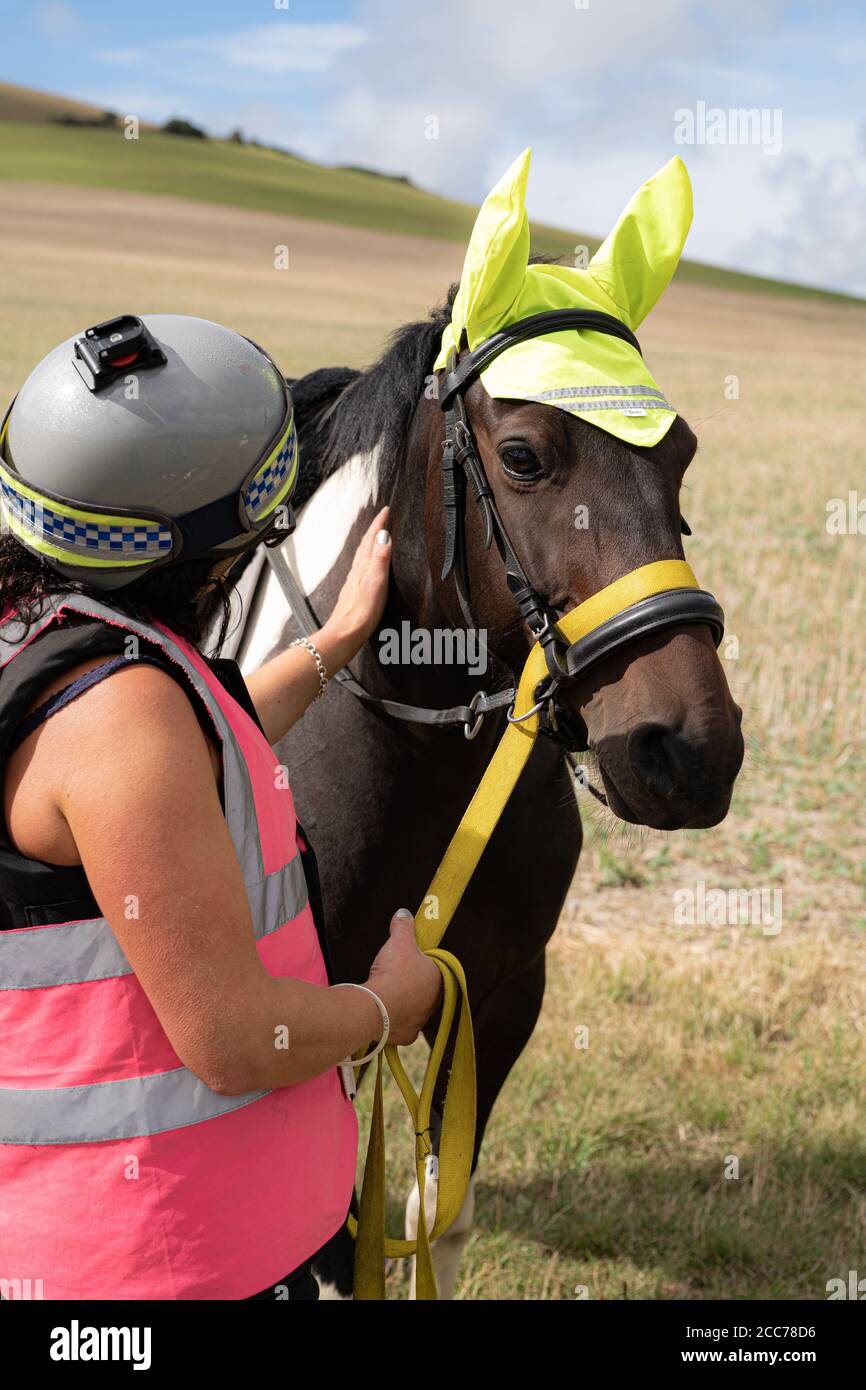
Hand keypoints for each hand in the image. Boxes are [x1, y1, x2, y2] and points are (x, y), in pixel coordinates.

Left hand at [319, 507, 391, 667]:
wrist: (344, 634)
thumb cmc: (360, 613)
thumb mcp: (376, 583)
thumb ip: (380, 559)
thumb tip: (384, 535)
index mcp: (363, 567)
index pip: (372, 539)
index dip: (379, 523)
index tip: (386, 510)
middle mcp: (357, 571)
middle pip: (365, 544)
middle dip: (374, 529)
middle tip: (382, 518)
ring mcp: (355, 582)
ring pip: (362, 556)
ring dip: (370, 543)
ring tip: (377, 537)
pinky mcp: (355, 592)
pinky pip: (362, 568)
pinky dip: (367, 560)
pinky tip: (368, 567)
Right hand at [366, 909, 442, 1045]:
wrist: (377, 1005)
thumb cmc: (394, 971)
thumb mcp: (400, 941)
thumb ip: (404, 926)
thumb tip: (404, 913)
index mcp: (438, 979)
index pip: (432, 968)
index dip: (418, 962)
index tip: (404, 960)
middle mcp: (434, 1003)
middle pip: (423, 989)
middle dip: (411, 983)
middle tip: (393, 976)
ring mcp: (421, 1020)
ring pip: (413, 1009)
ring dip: (403, 1002)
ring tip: (386, 994)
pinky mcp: (406, 1035)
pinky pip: (401, 1026)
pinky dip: (393, 1021)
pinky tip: (384, 1013)